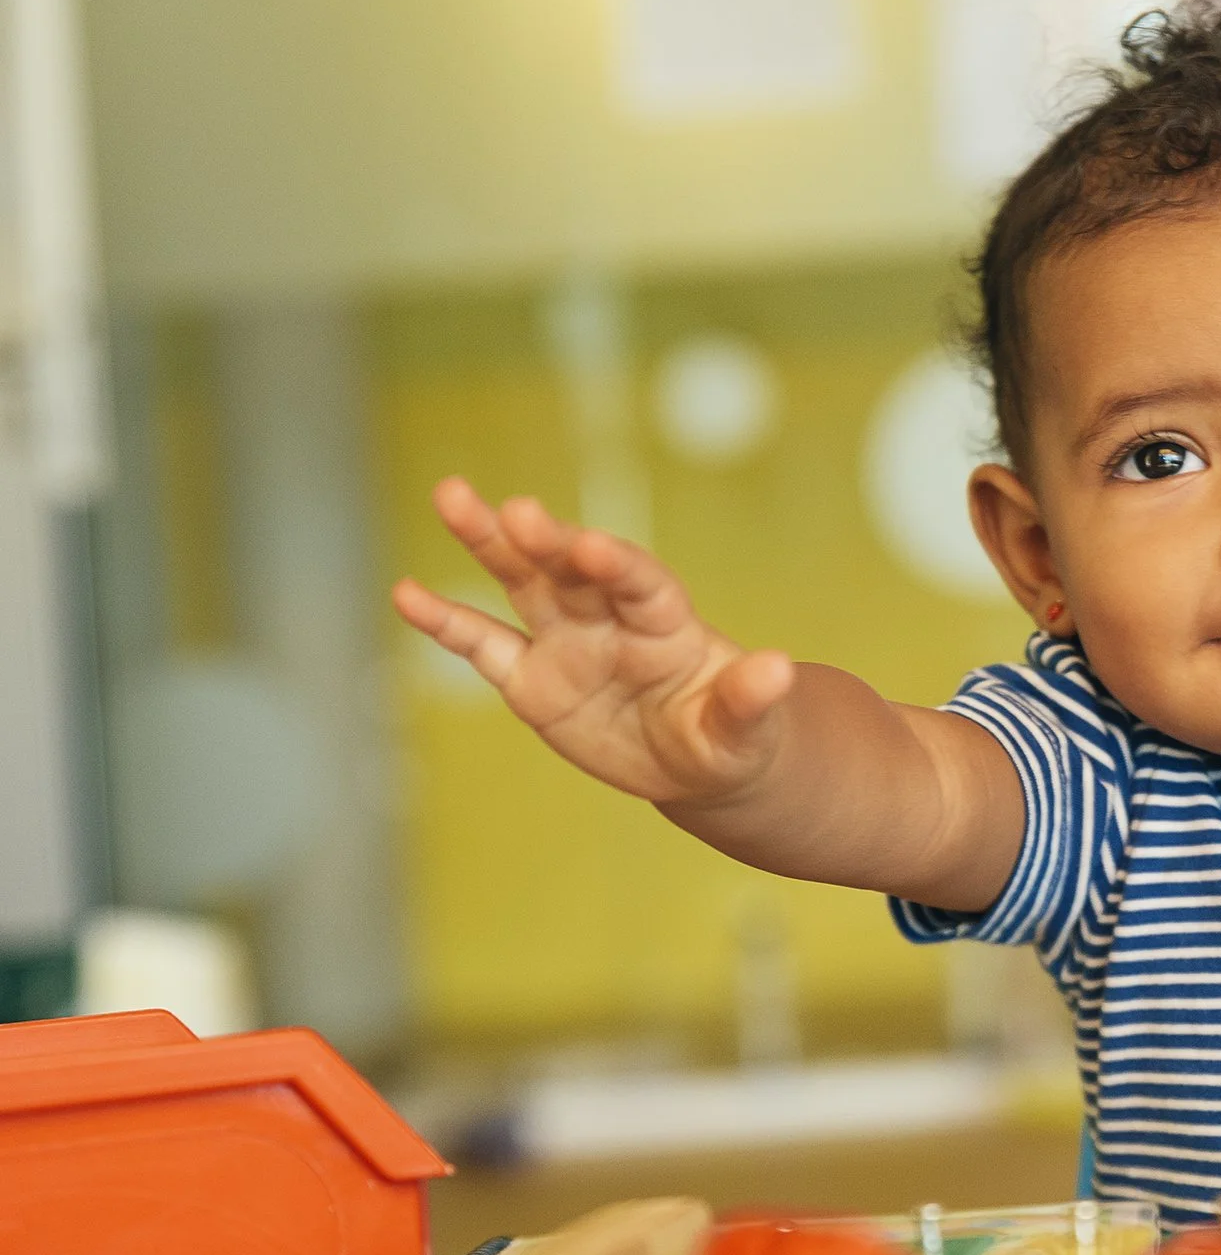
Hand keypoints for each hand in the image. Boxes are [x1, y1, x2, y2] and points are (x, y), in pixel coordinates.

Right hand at [391, 477, 795, 805]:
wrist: (697, 759)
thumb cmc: (731, 735)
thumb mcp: (748, 729)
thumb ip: (752, 699)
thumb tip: (780, 669)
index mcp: (668, 623)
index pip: (641, 583)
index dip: (618, 565)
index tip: (593, 548)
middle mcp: (611, 618)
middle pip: (573, 569)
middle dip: (546, 540)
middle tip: (514, 509)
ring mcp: (567, 642)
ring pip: (523, 583)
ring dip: (489, 542)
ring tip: (452, 495)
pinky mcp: (531, 679)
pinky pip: (485, 646)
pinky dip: (447, 622)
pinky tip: (405, 592)